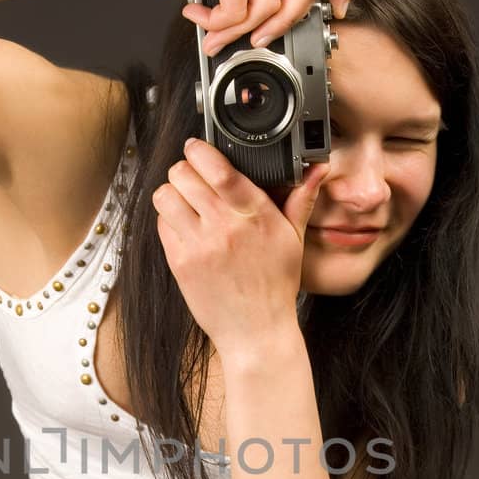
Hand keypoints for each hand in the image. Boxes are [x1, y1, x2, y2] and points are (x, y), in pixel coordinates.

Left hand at [151, 136, 329, 360]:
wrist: (256, 332)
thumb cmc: (275, 286)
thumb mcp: (293, 240)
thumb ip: (301, 199)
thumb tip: (317, 169)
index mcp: (254, 215)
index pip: (219, 169)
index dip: (199, 150)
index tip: (196, 146)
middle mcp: (225, 227)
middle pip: (184, 176)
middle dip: (183, 168)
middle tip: (190, 174)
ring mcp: (199, 245)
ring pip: (166, 196)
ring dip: (171, 191)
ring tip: (183, 198)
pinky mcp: (180, 263)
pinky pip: (162, 225)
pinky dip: (168, 219)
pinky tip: (183, 225)